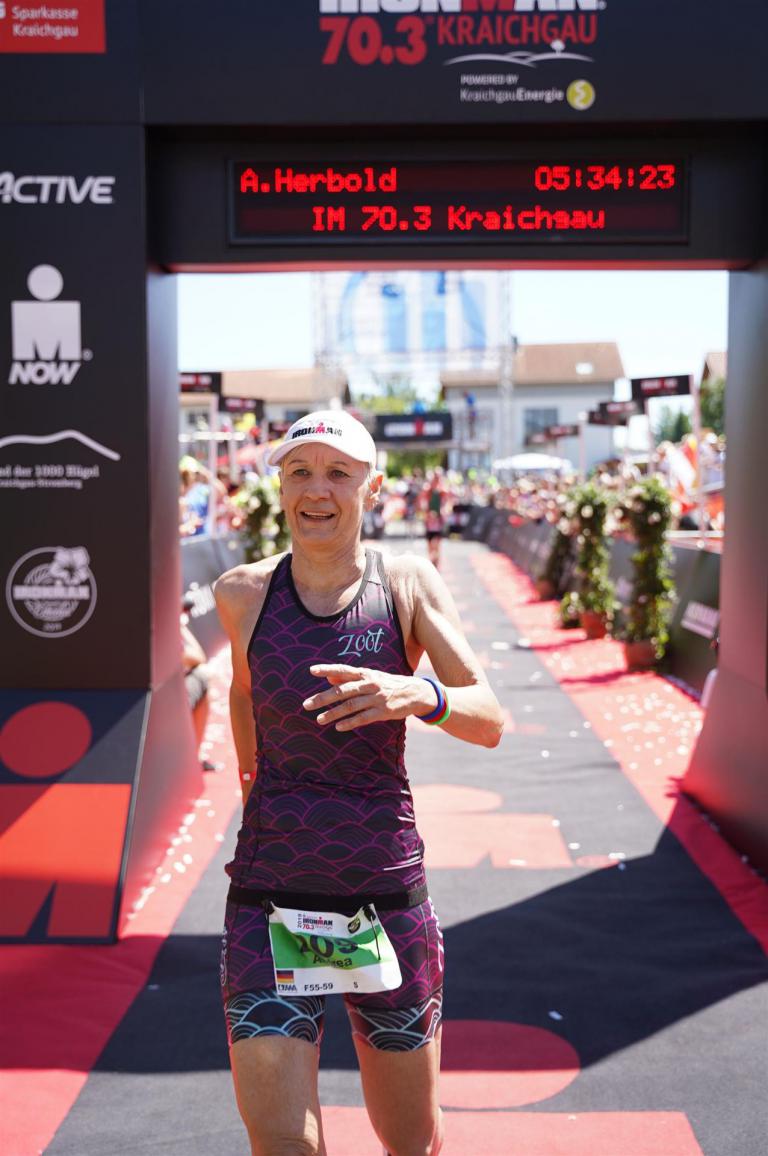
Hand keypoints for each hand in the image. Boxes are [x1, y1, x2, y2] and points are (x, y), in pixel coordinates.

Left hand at [303, 664, 432, 731]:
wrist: (415, 693)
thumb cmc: (388, 684)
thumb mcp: (370, 677)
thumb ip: (349, 678)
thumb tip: (328, 678)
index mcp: (365, 673)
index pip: (343, 669)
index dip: (328, 669)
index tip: (312, 670)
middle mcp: (370, 684)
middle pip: (343, 690)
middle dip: (323, 697)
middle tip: (306, 705)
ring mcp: (377, 698)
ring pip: (351, 706)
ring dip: (333, 713)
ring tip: (319, 719)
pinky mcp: (383, 712)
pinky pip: (364, 718)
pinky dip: (350, 723)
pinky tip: (338, 727)